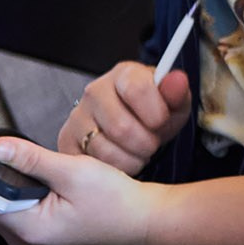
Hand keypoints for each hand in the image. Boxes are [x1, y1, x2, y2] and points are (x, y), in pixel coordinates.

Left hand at [0, 137, 163, 244]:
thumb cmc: (116, 201)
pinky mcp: (41, 234)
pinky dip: (9, 193)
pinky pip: (14, 212)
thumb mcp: (73, 171)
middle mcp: (24, 240)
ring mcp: (32, 240)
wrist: (142, 220)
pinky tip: (13, 176)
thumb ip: (32, 160)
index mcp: (29, 228)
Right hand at [57, 59, 193, 174]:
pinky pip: (90, 165)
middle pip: (121, 127)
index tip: (162, 121)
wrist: (135, 125)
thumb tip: (177, 80)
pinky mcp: (66, 142)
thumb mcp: (174, 103)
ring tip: (138, 152)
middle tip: (152, 143)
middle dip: (145, 143)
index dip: (156, 113)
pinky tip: (122, 159)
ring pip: (105, 150)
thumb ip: (177, 92)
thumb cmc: (155, 112)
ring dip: (131, 159)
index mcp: (124, 74)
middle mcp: (94, 92)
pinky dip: (114, 169)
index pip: (137, 90)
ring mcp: (77, 117)